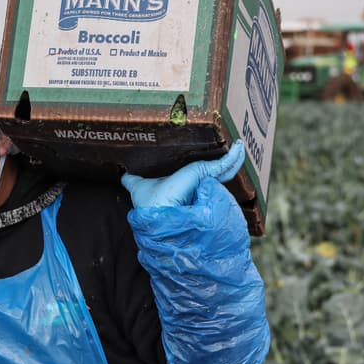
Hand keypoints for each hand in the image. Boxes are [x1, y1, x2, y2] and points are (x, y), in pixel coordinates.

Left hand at [121, 140, 244, 207]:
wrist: (157, 215)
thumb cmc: (148, 205)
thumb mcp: (138, 186)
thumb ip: (133, 180)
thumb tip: (123, 174)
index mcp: (184, 189)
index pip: (202, 174)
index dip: (211, 165)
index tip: (217, 153)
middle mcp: (196, 190)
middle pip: (215, 172)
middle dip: (226, 161)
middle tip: (237, 148)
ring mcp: (205, 189)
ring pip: (222, 170)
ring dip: (232, 158)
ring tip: (240, 147)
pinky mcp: (208, 183)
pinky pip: (223, 168)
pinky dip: (232, 158)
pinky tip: (239, 147)